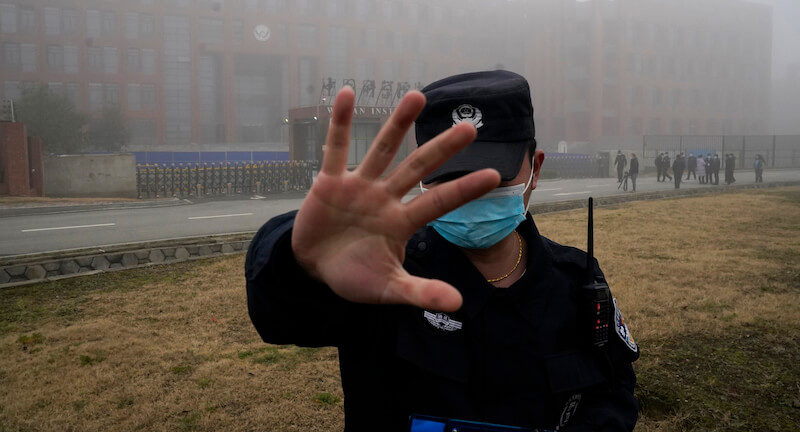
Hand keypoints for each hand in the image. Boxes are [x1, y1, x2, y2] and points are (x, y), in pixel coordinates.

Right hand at [292, 87, 499, 311]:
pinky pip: (335, 148)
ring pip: (381, 150)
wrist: (313, 269)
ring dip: (398, 124)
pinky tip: (345, 93)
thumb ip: (420, 293)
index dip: (463, 189)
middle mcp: (385, 198)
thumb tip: (459, 304)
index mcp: (402, 223)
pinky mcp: (330, 181)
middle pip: (418, 168)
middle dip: (442, 149)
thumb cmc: (353, 277)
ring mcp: (359, 186)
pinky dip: (339, 122)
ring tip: (417, 96)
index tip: (494, 175)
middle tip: (470, 128)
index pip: (438, 203)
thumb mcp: (387, 289)